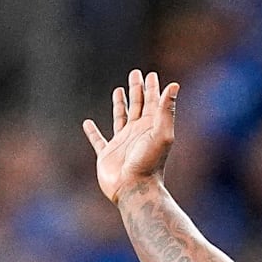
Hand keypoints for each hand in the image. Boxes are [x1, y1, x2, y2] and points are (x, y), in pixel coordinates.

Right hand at [82, 69, 179, 203]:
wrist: (135, 188)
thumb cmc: (150, 162)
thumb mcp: (161, 133)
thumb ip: (166, 109)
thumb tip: (174, 84)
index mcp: (152, 127)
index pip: (153, 102)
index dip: (152, 88)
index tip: (150, 74)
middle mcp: (138, 132)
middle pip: (138, 105)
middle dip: (137, 89)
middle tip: (136, 73)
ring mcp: (123, 142)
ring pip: (121, 118)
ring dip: (120, 104)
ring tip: (118, 90)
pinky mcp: (107, 154)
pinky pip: (98, 140)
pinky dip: (92, 132)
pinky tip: (87, 123)